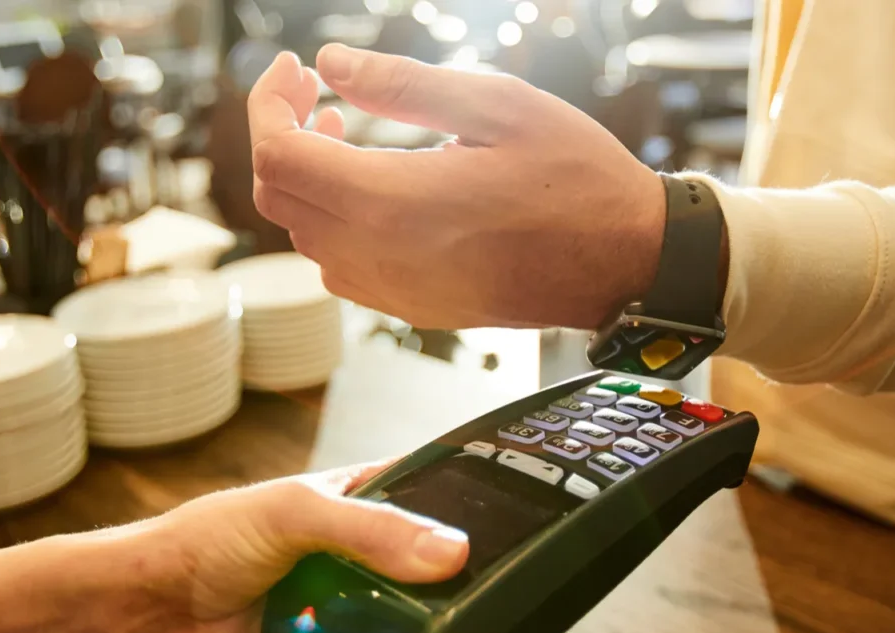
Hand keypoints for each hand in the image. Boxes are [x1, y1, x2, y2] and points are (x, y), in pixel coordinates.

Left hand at [137, 461, 546, 632]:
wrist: (162, 611)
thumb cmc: (215, 538)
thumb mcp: (298, 513)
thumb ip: (373, 530)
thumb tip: (450, 551)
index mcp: (366, 493)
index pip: (440, 490)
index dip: (484, 505)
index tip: (532, 527)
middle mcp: (369, 545)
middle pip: (441, 560)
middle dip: (479, 580)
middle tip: (524, 602)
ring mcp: (357, 595)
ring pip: (422, 613)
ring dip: (454, 630)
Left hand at [248, 48, 666, 329]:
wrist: (625, 262)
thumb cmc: (574, 177)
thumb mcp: (496, 105)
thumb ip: (403, 84)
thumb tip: (331, 62)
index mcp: (392, 202)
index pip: (278, 155)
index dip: (268, 104)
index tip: (294, 69)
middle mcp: (379, 256)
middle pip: (278, 196)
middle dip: (281, 134)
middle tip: (318, 94)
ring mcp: (394, 291)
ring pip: (304, 235)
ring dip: (307, 180)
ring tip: (347, 134)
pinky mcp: (414, 308)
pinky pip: (339, 267)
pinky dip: (332, 222)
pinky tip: (374, 191)